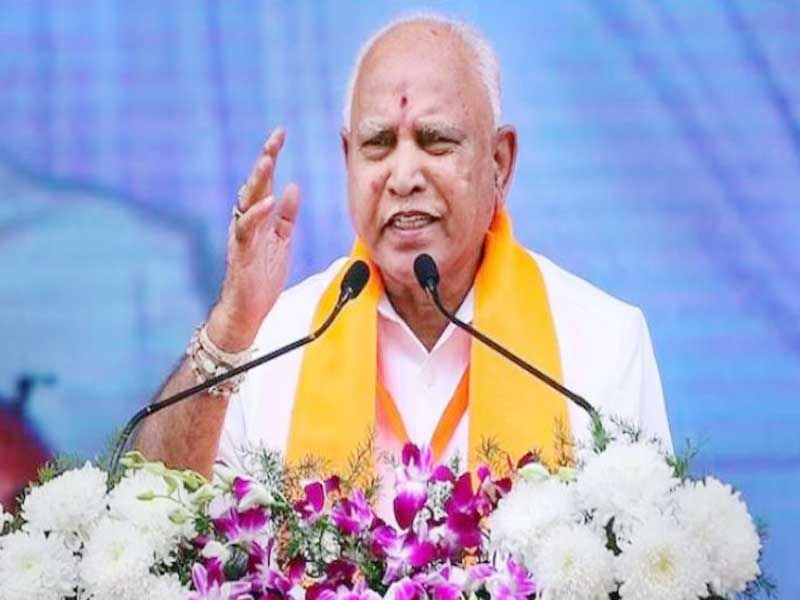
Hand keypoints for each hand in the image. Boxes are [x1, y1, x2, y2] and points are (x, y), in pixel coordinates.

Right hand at [207, 128, 300, 350]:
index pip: (266, 181)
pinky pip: (246, 229)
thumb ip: (287, 216)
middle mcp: (247, 221)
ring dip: (258, 180)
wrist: (247, 309)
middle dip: (265, 158)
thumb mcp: (282, 241)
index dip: (271, 156)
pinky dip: (257, 214)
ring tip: (268, 159)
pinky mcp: (241, 252)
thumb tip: (294, 187)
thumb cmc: (262, 276)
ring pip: (247, 201)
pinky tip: (269, 201)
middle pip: (255, 184)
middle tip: (275, 136)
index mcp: (258, 217)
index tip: (280, 133)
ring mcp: (242, 235)